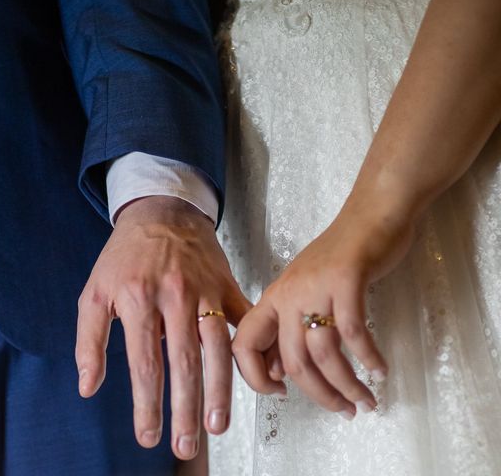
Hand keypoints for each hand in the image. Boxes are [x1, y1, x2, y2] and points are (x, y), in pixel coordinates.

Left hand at [76, 196, 248, 459]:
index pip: (144, 363)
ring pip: (217, 348)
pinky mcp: (226, 287)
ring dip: (220, 390)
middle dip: (185, 409)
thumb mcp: (94, 292)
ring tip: (217, 424)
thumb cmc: (126, 255)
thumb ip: (89, 341)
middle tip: (185, 443)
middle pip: (184, 363)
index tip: (149, 435)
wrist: (163, 211)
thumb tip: (88, 387)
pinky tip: (259, 378)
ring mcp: (204, 292)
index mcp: (138, 300)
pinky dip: (253, 349)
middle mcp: (174, 297)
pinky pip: (243, 322)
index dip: (147, 405)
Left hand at [233, 205, 414, 418]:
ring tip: (367, 401)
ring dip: (347, 386)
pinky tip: (380, 371)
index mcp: (272, 300)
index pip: (244, 346)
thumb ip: (288, 329)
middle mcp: (287, 295)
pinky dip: (368, 358)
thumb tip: (280, 371)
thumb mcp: (303, 292)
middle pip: (293, 361)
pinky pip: (353, 333)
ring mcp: (315, 287)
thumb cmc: (338, 258)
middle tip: (345, 411)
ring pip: (323, 354)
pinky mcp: (345, 280)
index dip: (256, 379)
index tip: (282, 393)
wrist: (369, 215)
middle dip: (319, 396)